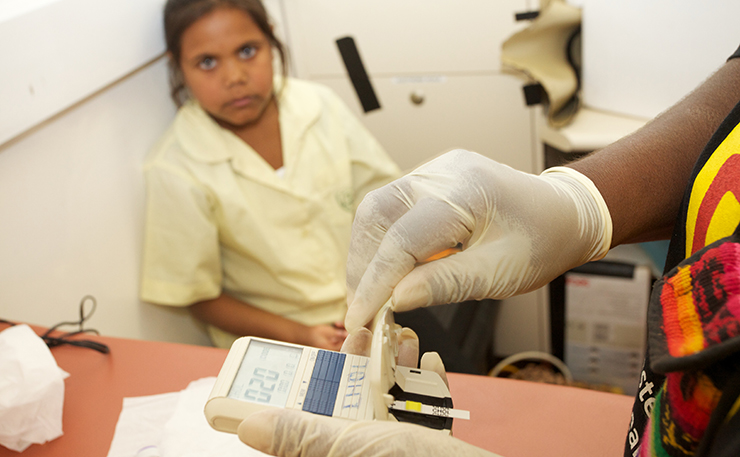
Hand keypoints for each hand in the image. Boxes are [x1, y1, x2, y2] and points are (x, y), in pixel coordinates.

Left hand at [237, 329, 496, 456]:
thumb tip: (249, 427)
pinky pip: (421, 411)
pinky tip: (431, 363)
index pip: (307, 419)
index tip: (307, 353)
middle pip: (350, 403)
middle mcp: (364, 447)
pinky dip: (427, 385)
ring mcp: (395, 445)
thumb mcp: (353, 446)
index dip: (303, 385)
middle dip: (361, 364)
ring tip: (404, 341)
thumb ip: (304, 436)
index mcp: (338, 449)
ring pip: (386, 401)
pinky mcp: (424, 445)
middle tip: (368, 334)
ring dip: (395, 366)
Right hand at [344, 149, 611, 329]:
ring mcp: (435, 169)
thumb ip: (446, 284)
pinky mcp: (431, 178)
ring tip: (368, 293)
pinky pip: (392, 207)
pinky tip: (386, 270)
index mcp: (468, 191)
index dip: (376, 282)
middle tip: (359, 307)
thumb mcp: (500, 273)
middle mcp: (444, 171)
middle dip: (361, 264)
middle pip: (377, 212)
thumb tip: (396, 300)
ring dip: (367, 252)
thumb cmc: (541, 243)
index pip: (403, 238)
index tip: (361, 318)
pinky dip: (382, 241)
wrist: (564, 213)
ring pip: (378, 207)